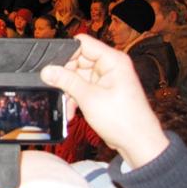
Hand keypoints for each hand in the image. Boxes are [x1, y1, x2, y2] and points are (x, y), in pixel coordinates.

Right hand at [40, 34, 168, 168]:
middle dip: (66, 75)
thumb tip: (47, 70)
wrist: (138, 143)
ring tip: (66, 103)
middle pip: (77, 60)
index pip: (82, 44)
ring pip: (77, 75)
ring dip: (69, 89)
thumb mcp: (89, 98)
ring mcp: (107, 78)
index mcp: (113, 60)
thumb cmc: (125, 121)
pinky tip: (71, 110)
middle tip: (58, 88)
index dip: (66, 54)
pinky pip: (82, 86)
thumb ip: (66, 81)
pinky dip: (75, 97)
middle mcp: (110, 66)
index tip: (53, 68)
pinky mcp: (103, 90)